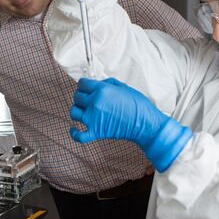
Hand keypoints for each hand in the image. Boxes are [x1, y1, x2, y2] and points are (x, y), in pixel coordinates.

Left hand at [70, 78, 192, 171]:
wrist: (145, 124)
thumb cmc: (137, 104)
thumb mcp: (123, 87)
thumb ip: (106, 83)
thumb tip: (97, 84)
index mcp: (101, 90)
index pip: (82, 84)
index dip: (84, 85)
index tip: (87, 88)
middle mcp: (94, 103)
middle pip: (77, 97)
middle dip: (82, 96)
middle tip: (89, 99)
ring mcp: (93, 119)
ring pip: (74, 112)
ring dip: (78, 111)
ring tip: (85, 111)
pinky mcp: (96, 132)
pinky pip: (78, 135)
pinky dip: (74, 133)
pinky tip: (74, 129)